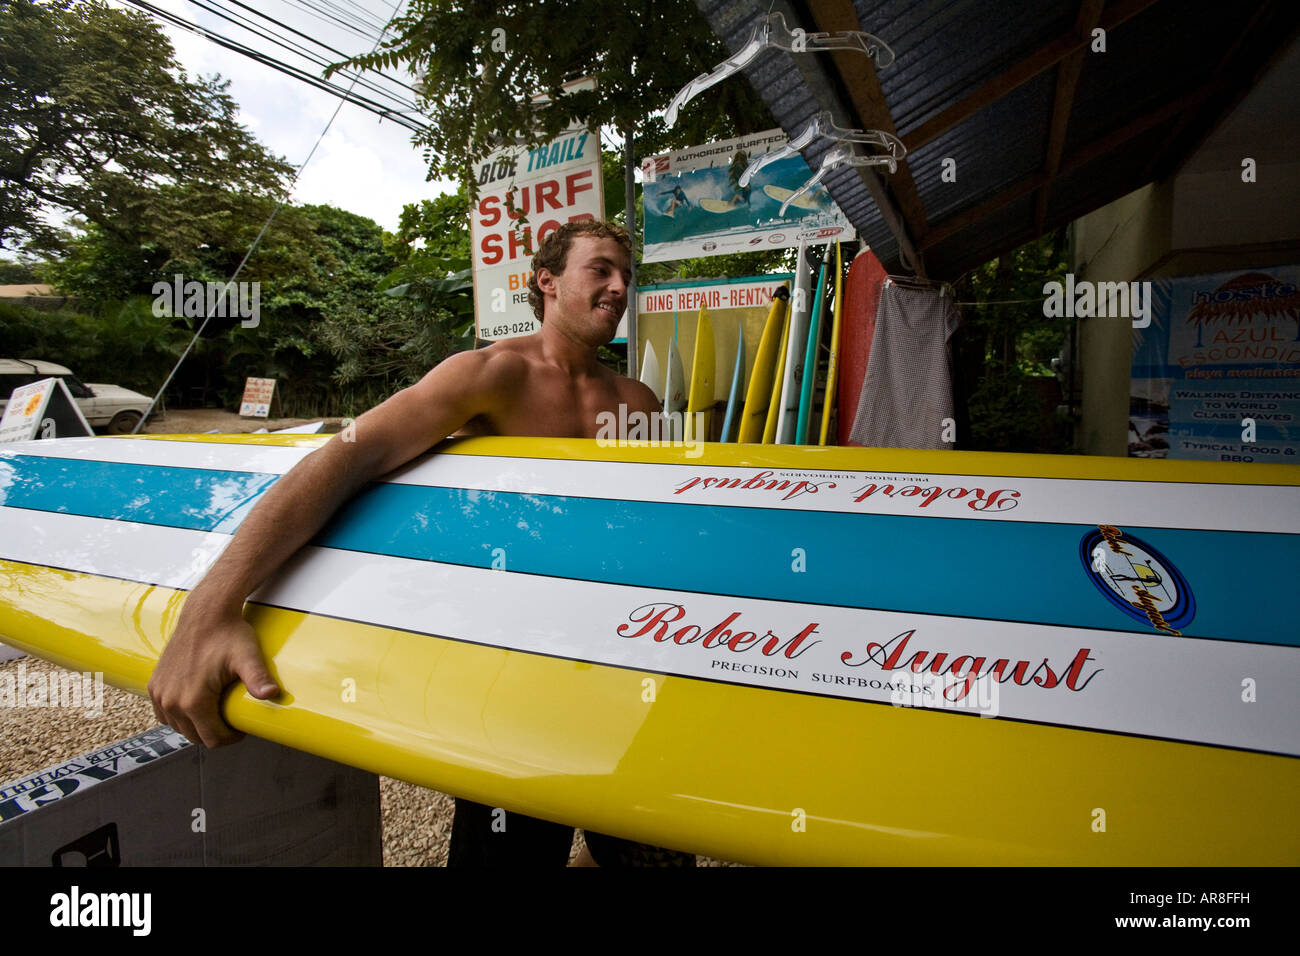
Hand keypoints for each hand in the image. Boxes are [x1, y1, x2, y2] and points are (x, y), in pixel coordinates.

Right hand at [148, 602, 279, 747]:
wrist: (205, 613)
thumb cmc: (227, 634)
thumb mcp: (247, 657)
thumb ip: (258, 678)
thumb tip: (273, 694)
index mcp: (193, 700)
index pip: (212, 739)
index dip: (230, 737)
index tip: (241, 728)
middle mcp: (171, 701)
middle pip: (194, 736)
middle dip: (214, 733)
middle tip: (230, 720)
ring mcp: (159, 693)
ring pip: (179, 727)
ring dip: (196, 725)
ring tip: (215, 713)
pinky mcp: (154, 685)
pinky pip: (164, 714)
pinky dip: (179, 716)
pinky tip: (195, 707)